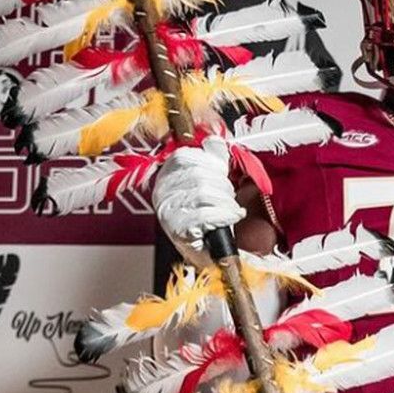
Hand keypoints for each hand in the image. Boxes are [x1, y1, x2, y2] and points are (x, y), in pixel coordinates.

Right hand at [152, 135, 244, 267]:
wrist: (213, 252)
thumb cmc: (211, 214)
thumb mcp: (212, 180)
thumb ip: (212, 158)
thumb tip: (214, 140)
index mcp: (167, 174)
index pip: (184, 156)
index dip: (210, 162)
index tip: (221, 173)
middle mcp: (162, 191)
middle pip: (198, 174)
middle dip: (222, 185)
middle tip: (227, 197)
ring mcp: (167, 211)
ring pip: (203, 193)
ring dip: (226, 202)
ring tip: (228, 209)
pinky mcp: (178, 230)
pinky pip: (205, 214)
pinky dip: (225, 215)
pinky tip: (231, 217)